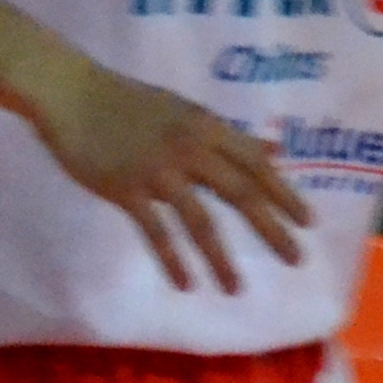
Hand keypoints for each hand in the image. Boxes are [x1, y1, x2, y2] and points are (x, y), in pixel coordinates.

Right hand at [22, 55, 311, 293]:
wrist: (74, 94)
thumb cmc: (131, 103)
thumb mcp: (188, 112)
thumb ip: (229, 136)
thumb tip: (274, 151)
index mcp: (208, 127)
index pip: (257, 164)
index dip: (284, 193)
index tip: (309, 222)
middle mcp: (191, 148)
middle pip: (241, 192)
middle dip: (271, 228)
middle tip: (297, 258)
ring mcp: (159, 170)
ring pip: (200, 220)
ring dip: (221, 258)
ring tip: (236, 289)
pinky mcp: (127, 189)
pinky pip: (156, 231)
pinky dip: (173, 259)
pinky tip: (186, 284)